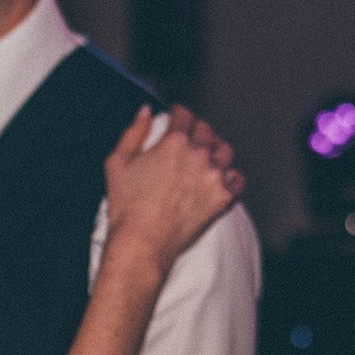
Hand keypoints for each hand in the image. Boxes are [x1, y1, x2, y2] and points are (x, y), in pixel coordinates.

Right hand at [104, 104, 241, 263]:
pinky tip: (222, 176)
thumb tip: (146, 111)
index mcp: (174, 142)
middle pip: (206, 130)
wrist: (143, 243)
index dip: (179, 112)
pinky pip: (237, 179)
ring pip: (225, 151)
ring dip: (216, 147)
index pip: (184, 115)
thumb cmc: (127, 206)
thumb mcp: (117, 162)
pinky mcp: (222, 198)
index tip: (176, 114)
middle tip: (189, 133)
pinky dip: (231, 175)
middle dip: (196, 128)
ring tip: (208, 152)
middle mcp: (198, 155)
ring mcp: (214, 176)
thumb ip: (133, 132)